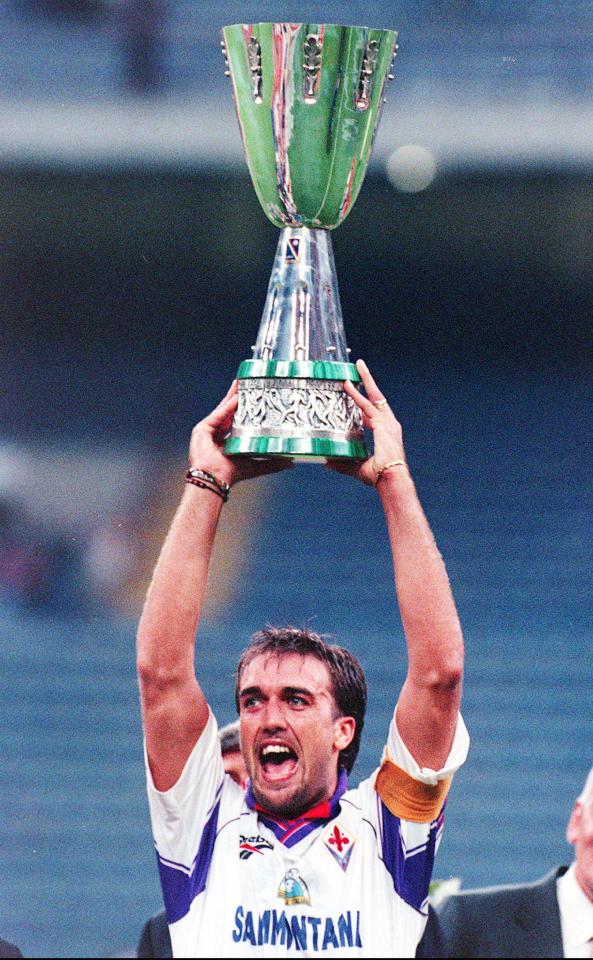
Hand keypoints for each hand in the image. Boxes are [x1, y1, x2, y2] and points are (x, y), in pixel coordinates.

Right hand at [188, 381, 292, 486]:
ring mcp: (209, 430)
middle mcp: (217, 434)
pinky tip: (237, 397)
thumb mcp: (256, 465)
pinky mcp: (202, 428)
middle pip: (230, 411)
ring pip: (223, 409)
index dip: (246, 410)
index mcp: (228, 441)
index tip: (256, 398)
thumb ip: (273, 463)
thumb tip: (291, 462)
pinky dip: (228, 406)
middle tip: (248, 383)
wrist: (215, 478)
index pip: (238, 421)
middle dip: (239, 397)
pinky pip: (218, 414)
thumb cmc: (232, 474)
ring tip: (241, 383)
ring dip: (232, 396)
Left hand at [326, 360, 406, 486]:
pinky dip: (357, 395)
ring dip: (365, 380)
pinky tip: (348, 386)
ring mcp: (387, 422)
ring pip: (374, 396)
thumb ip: (343, 464)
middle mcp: (388, 424)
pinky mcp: (383, 424)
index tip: (353, 393)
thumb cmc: (380, 476)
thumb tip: (327, 463)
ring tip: (358, 365)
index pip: (372, 412)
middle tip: (359, 367)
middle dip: (368, 381)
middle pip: (376, 397)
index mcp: (385, 433)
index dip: (362, 401)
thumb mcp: (357, 468)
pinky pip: (367, 406)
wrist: (392, 479)